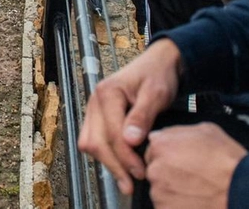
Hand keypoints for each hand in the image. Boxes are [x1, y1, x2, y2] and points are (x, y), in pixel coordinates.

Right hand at [79, 39, 182, 194]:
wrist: (158, 64)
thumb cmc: (158, 75)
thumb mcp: (156, 93)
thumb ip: (142, 115)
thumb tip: (130, 141)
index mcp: (107, 94)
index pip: (111, 133)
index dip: (125, 156)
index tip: (142, 172)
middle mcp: (94, 102)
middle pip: (95, 141)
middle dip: (113, 165)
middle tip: (132, 184)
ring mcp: (93, 109)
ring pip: (90, 143)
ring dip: (107, 162)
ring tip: (126, 180)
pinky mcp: (98, 117)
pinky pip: (93, 140)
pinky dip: (105, 155)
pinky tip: (122, 166)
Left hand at [146, 123, 245, 207]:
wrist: (243, 191)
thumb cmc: (229, 163)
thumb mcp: (206, 131)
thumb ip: (178, 132)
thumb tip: (165, 134)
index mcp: (161, 145)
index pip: (154, 150)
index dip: (169, 156)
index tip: (181, 162)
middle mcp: (156, 168)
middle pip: (155, 170)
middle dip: (170, 174)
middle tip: (192, 178)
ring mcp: (159, 191)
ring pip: (160, 190)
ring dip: (174, 191)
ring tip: (197, 191)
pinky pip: (167, 206)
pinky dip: (178, 205)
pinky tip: (196, 201)